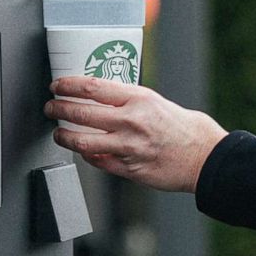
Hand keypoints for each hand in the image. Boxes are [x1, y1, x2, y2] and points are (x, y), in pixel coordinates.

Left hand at [44, 77, 227, 192]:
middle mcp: (131, 122)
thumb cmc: (184, 128)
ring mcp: (128, 148)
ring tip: (58, 133)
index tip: (57, 86)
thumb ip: (128, 100)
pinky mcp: (128, 169)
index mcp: (138, 99)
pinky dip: (86, 155)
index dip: (68, 86)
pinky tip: (83, 151)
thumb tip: (99, 97)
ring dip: (64, 136)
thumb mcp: (156, 101)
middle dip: (58, 109)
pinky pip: (98, 162)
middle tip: (50, 108)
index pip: (92, 88)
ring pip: (82, 142)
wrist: (205, 157)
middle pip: (80, 113)